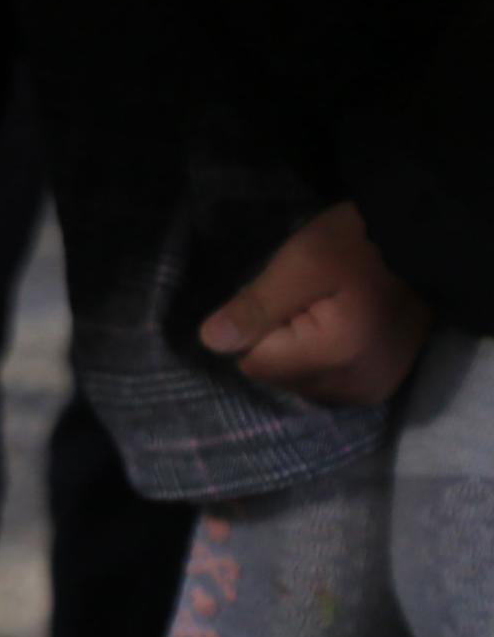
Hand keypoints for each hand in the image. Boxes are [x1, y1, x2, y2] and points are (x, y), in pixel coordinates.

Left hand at [199, 202, 432, 406]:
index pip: (255, 363)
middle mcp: (355, 387)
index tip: (287, 298)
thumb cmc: (357, 246)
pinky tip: (342, 330)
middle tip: (310, 303)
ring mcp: (373, 391)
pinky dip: (326, 360)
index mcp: (333, 358)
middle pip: (279, 378)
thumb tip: (210, 342)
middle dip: (280, 342)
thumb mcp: (299, 264)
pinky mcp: (383, 386)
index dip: (258, 328)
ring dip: (302, 353)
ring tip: (329, 313)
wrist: (425, 246)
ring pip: (302, 382)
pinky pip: (330, 383)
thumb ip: (255, 307)